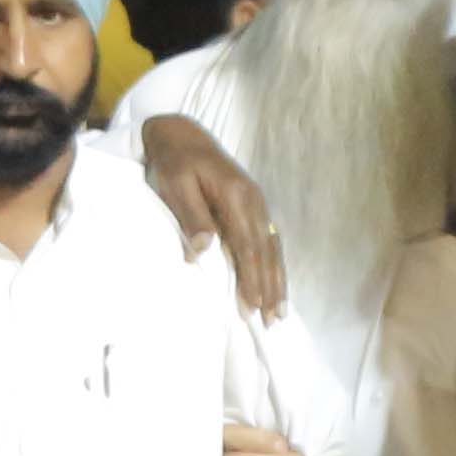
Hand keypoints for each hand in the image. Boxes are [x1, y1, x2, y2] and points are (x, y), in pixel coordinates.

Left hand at [137, 112, 285, 316]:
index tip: (253, 305)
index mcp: (237, 196)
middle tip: (272, 320)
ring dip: (277, 280)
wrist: (182, 134)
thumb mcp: (176, 184)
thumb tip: (205, 248)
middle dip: (270, 287)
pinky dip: (274, 264)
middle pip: (266, 251)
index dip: (251, 277)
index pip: (247, 245)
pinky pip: (269, 239)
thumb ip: (192, 215)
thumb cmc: (175, 161)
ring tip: (280, 312)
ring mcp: (257, 202)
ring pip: (272, 247)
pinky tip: (276, 283)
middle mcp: (254, 201)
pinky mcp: (254, 205)